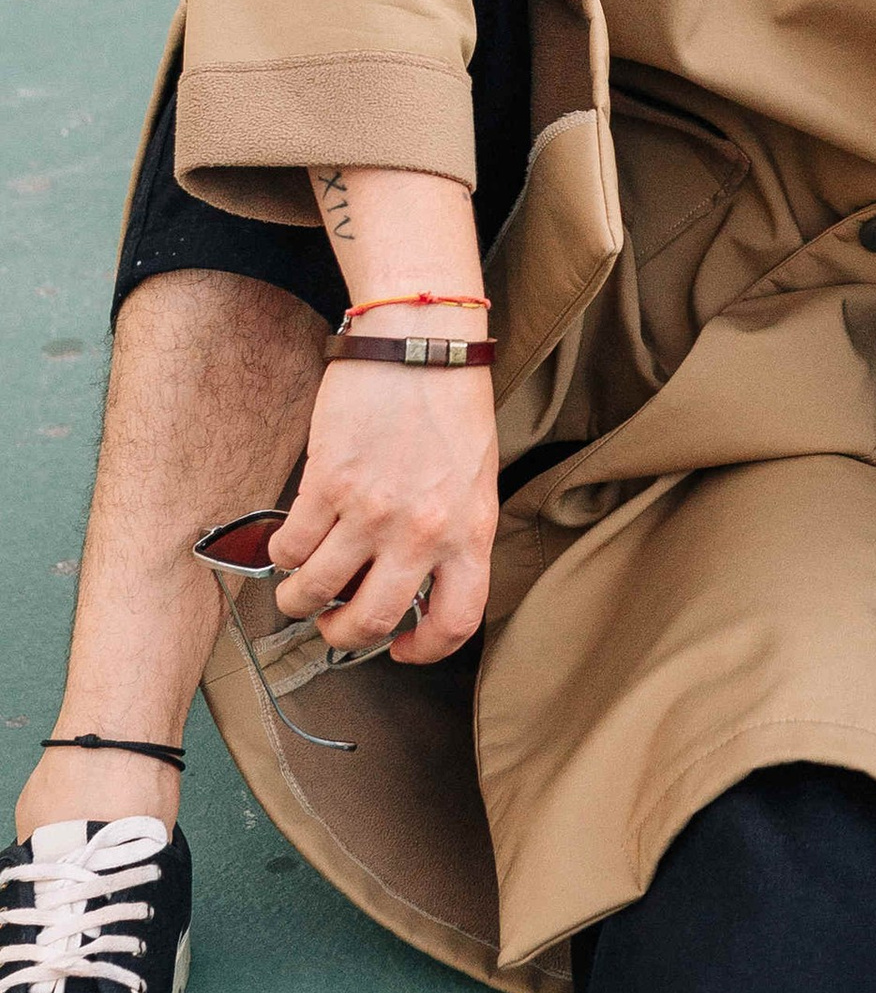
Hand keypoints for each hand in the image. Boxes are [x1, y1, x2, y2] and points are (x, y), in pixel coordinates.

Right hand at [267, 357, 497, 664]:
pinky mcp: (329, 483)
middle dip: (343, 635)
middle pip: (373, 620)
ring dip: (298, 600)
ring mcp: (372, 509)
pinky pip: (293, 545)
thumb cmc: (453, 405)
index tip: (402, 649)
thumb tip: (419, 578)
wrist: (422, 343)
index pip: (455, 620)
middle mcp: (422, 531)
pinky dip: (283, 556)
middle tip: (332, 625)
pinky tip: (288, 548)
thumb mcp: (475, 479)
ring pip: (318, 589)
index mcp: (469, 532)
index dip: (425, 649)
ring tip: (296, 593)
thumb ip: (453, 532)